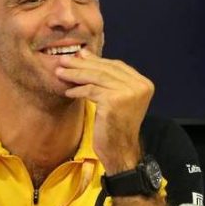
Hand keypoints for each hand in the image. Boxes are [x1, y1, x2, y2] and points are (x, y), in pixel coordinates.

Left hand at [56, 49, 153, 173]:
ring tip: (60, 73)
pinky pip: (91, 90)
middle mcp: (140, 86)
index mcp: (144, 84)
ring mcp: (129, 93)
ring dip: (75, 74)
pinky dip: (78, 90)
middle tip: (64, 61)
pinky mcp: (114, 100)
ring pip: (97, 77)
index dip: (97, 60)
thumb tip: (85, 54)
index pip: (118, 65)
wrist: (120, 151)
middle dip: (83, 64)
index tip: (80, 56)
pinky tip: (68, 91)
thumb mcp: (116, 98)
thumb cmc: (116, 126)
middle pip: (106, 69)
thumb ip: (109, 79)